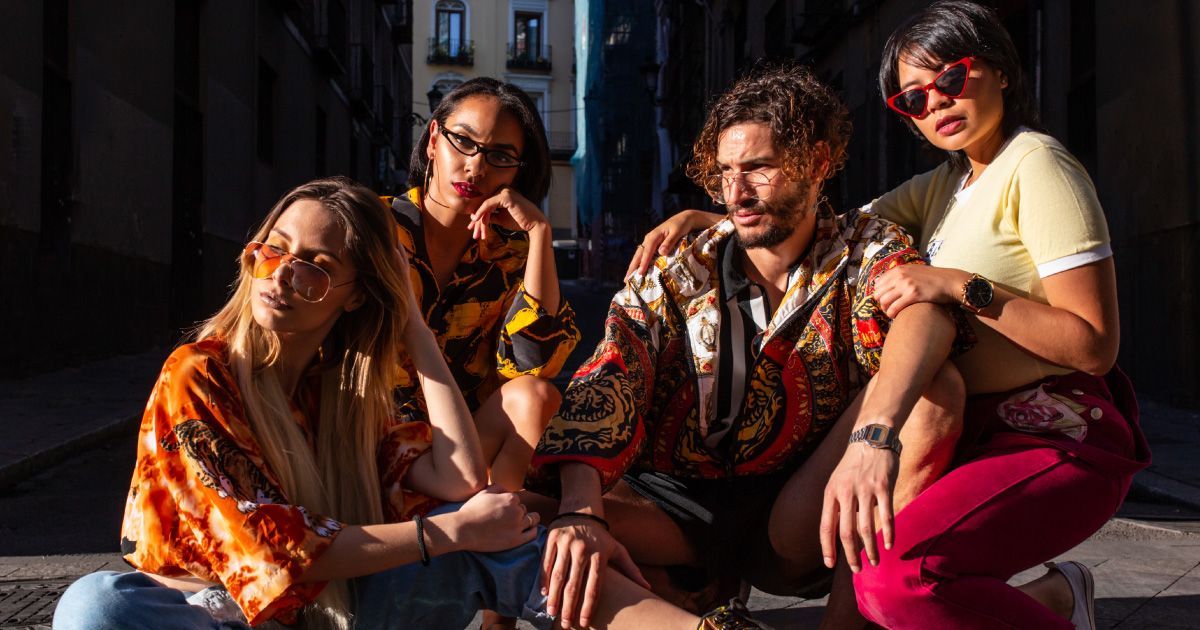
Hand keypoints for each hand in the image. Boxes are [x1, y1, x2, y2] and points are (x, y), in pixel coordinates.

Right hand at [447, 486, 539, 553]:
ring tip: (521, 523)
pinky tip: (528, 530)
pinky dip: (532, 530)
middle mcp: (517, 511)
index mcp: (511, 498)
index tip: (503, 510)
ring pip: (531, 520)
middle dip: (517, 512)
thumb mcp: (484, 492)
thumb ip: (499, 488)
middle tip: (506, 519)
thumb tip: (506, 490)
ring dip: (528, 520)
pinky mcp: (516, 540)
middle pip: (523, 509)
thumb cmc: (472, 510)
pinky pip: (532, 534)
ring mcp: (517, 526)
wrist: (464, 529)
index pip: (517, 500)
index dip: (510, 505)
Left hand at [467, 187, 548, 239]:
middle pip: (485, 204)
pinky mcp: (505, 196)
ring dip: (479, 218)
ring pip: (485, 205)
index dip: (478, 214)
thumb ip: (491, 216)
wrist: (534, 224)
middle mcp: (503, 189)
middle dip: (477, 218)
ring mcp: (505, 191)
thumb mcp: (501, 218)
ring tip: (474, 229)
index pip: (487, 203)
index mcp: (503, 193)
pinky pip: (488, 204)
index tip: (472, 226)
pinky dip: (481, 213)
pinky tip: (476, 220)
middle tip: (470, 229)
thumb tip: (477, 217)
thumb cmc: (519, 221)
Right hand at [542, 517, 649, 628]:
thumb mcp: (617, 549)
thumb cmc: (600, 537)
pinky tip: (544, 594)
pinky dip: (544, 579)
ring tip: (552, 613)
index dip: (588, 607)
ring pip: (558, 575)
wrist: (581, 510)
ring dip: (554, 597)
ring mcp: (566, 544)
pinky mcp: (552, 539)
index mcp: (600, 554)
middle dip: (569, 608)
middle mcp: (582, 549)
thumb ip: (631, 569)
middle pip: (574, 585)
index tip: (584, 623)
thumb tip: (647, 587)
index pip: (594, 587)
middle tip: (566, 624)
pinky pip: (546, 562)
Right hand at [625, 209, 722, 278]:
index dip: (643, 263)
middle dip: (632, 267)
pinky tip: (637, 270)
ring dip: (633, 266)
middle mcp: (648, 238)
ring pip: (639, 255)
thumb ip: (669, 242)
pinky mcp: (652, 244)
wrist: (684, 219)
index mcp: (654, 236)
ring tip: (628, 278)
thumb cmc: (681, 226)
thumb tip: (661, 252)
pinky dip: (639, 262)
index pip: (647, 251)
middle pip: (638, 254)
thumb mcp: (677, 232)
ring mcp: (649, 241)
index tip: (640, 273)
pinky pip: (643, 254)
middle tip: (626, 279)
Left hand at [819, 441, 899, 572]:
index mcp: (831, 492)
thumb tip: (840, 533)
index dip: (827, 548)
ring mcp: (865, 489)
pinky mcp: (883, 486)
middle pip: (846, 532)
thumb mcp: (837, 481)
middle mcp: (846, 492)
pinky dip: (888, 533)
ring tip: (875, 562)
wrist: (871, 437)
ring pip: (866, 528)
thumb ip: (837, 505)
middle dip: (851, 555)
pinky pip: (886, 515)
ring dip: (871, 549)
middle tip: (857, 570)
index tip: (830, 564)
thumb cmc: (854, 465)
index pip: (826, 526)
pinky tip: (890, 545)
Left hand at [873, 265, 968, 318]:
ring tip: (892, 313)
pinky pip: (894, 308)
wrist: (950, 281)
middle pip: (878, 293)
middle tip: (888, 308)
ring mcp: (906, 285)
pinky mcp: (913, 295)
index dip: (879, 294)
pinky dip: (892, 314)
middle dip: (881, 303)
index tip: (886, 300)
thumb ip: (901, 275)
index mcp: (899, 269)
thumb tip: (888, 285)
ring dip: (886, 310)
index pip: (878, 283)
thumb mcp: (914, 271)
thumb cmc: (933, 278)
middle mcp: (900, 275)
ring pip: (884, 301)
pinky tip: (896, 316)